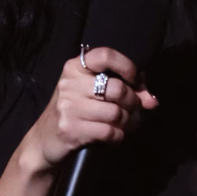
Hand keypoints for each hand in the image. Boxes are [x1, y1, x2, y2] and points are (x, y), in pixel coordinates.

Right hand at [24, 46, 158, 169]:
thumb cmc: (74, 112)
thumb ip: (122, 91)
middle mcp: (69, 83)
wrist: (44, 140)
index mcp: (74, 68)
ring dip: (128, 123)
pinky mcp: (71, 129)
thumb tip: (152, 101)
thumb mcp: (91, 94)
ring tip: (125, 125)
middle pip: (117, 89)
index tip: (136, 81)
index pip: (105, 55)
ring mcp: (68, 107)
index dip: (127, 66)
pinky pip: (109, 132)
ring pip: (116, 113)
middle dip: (133, 103)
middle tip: (134, 111)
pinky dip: (118, 137)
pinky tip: (114, 136)